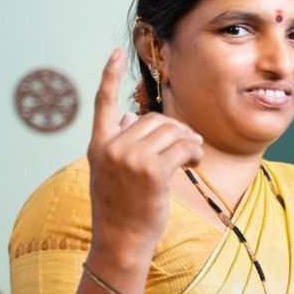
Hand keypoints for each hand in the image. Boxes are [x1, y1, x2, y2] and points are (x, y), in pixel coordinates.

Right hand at [86, 49, 203, 261]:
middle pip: (154, 119)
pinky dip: (194, 153)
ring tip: (191, 157)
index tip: (115, 53)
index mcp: (99, 145)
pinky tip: (194, 163)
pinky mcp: (152, 171)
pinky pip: (183, 148)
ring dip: (189, 141)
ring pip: (172, 131)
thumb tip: (131, 118)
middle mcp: (112, 147)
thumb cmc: (122, 210)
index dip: (108, 76)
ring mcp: (131, 158)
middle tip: (187, 148)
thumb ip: (120, 145)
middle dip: (176, 130)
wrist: (121, 240)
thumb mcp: (111, 173)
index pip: (103, 103)